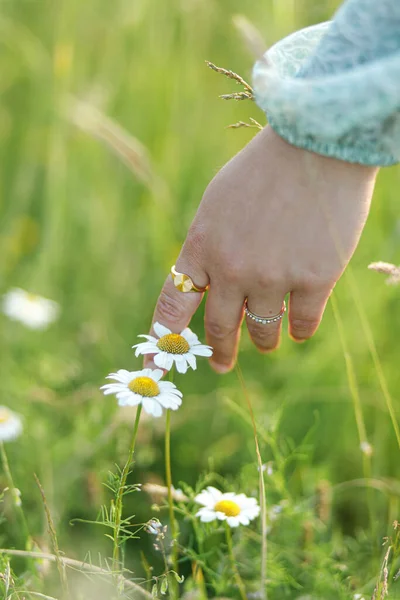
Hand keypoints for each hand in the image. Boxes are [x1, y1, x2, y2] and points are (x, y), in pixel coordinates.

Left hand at [146, 126, 377, 372]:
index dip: (163, 340)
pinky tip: (297, 331)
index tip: (157, 363)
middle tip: (220, 365)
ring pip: (262, 332)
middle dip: (220, 353)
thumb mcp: (218, 202)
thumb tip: (209, 285)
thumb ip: (209, 246)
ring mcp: (272, 276)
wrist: (317, 144)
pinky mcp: (314, 279)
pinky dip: (299, 331)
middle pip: (220, 328)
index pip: (173, 305)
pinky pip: (302, 324)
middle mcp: (232, 268)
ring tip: (266, 344)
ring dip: (263, 342)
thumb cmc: (264, 169)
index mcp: (201, 246)